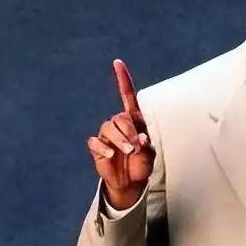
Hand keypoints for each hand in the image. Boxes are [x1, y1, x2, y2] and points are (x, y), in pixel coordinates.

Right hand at [86, 59, 154, 209]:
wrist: (131, 182)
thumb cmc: (143, 164)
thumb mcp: (150, 154)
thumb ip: (146, 144)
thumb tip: (141, 137)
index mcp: (134, 120)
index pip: (127, 95)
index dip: (122, 79)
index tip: (117, 63)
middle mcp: (120, 124)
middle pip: (120, 117)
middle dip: (128, 131)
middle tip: (136, 145)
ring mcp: (107, 135)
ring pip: (108, 128)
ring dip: (119, 140)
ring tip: (129, 152)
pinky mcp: (98, 147)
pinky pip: (95, 142)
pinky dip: (103, 149)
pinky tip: (110, 156)